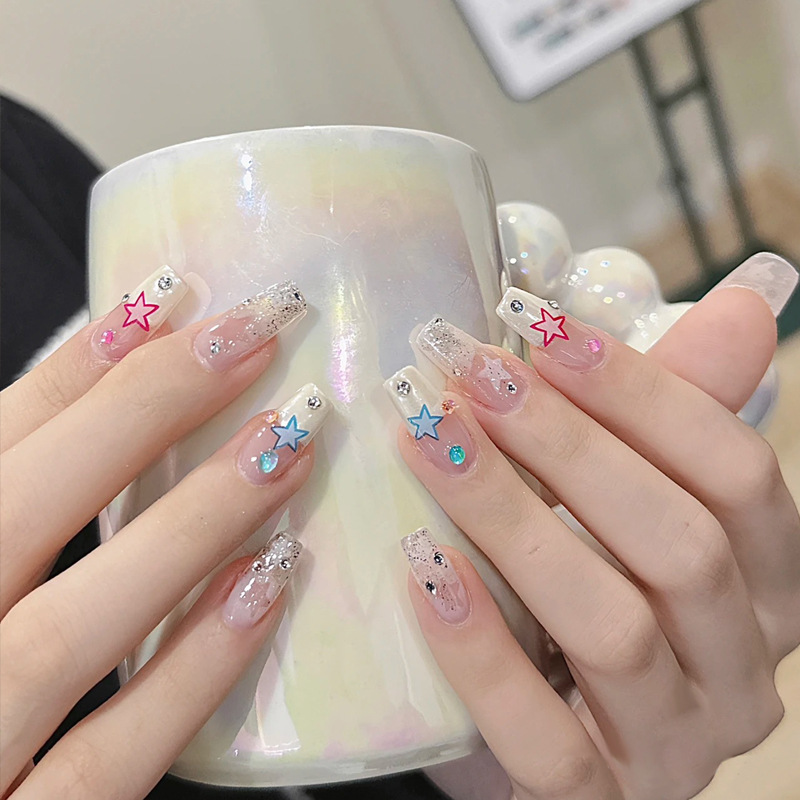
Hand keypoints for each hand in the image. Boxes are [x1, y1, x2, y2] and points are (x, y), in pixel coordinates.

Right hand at [0, 272, 328, 798]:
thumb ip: (13, 498)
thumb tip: (93, 407)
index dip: (74, 369)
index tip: (167, 300)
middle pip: (22, 509)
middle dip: (141, 410)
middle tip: (254, 335)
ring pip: (69, 630)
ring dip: (189, 526)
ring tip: (287, 445)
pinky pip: (106, 765)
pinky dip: (188, 671)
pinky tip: (266, 585)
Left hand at [391, 256, 799, 799]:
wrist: (525, 721)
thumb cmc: (580, 590)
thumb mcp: (623, 502)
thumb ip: (668, 416)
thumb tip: (748, 300)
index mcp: (762, 584)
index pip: (739, 474)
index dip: (644, 392)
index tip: (537, 326)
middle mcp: (740, 669)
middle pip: (678, 545)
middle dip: (568, 444)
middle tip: (469, 372)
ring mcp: (672, 747)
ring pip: (612, 629)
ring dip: (512, 520)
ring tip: (430, 441)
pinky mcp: (592, 798)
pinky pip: (545, 739)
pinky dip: (482, 649)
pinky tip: (424, 567)